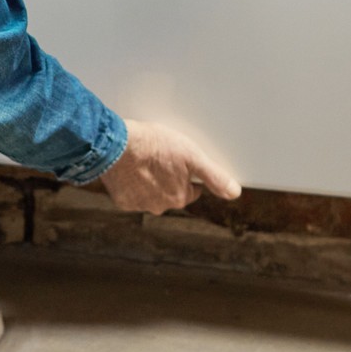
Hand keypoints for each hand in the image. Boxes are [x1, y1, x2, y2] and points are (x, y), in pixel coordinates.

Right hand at [95, 118, 241, 214]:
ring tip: (144, 162)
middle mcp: (160, 206)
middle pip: (170, 194)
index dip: (187, 175)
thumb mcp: (191, 155)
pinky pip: (131, 194)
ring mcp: (139, 205)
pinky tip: (130, 169)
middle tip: (159, 159)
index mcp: (180, 197)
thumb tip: (234, 192)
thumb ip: (214, 176)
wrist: (116, 145)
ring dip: (149, 182)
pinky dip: (131, 184)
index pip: (191, 191)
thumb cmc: (154, 146)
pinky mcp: (121, 200)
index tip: (178, 162)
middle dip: (167, 179)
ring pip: (150, 195)